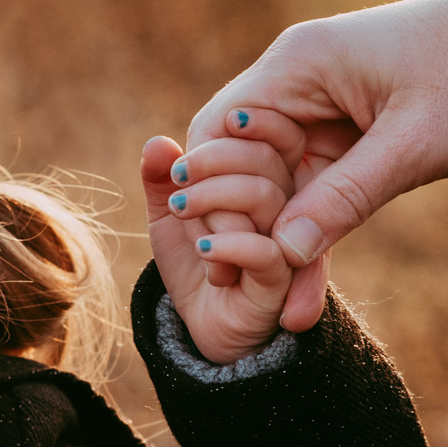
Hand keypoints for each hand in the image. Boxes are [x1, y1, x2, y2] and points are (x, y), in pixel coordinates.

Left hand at [142, 107, 304, 364]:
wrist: (204, 322)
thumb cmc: (194, 261)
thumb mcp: (170, 215)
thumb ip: (162, 179)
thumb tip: (157, 145)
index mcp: (271, 180)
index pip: (273, 136)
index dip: (246, 125)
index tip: (202, 138)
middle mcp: (290, 206)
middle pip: (268, 160)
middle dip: (215, 161)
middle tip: (178, 180)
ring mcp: (289, 242)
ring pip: (267, 198)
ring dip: (215, 198)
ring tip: (181, 211)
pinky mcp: (281, 282)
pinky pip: (266, 253)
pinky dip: (228, 243)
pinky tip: (203, 247)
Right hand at [190, 0, 447, 329]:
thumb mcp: (414, 142)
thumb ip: (345, 197)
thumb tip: (282, 252)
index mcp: (297, 67)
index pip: (218, 133)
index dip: (214, 195)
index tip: (230, 255)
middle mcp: (297, 86)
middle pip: (239, 165)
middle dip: (242, 229)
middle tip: (244, 293)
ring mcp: (322, 112)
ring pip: (278, 188)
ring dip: (279, 245)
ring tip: (287, 316)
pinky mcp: (349, 136)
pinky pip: (316, 192)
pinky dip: (314, 235)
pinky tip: (310, 289)